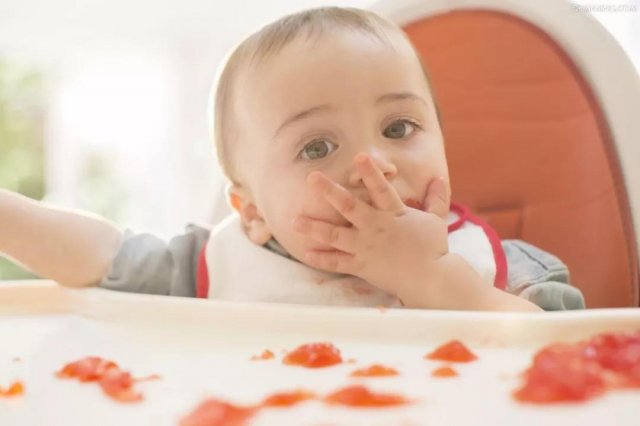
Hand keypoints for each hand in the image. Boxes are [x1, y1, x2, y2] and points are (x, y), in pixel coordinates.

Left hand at [293, 153, 449, 298]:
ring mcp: (366, 247)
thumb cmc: (434, 250)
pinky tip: (306, 253)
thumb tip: (440, 178)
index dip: (370, 173)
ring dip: (314, 227)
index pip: (381, 188)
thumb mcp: (436, 221)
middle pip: (349, 206)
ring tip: (295, 221)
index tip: (359, 156)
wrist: (430, 280)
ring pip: (335, 235)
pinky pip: (338, 263)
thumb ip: (436, 199)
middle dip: (329, 191)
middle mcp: (376, 227)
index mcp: (394, 213)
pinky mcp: (362, 266)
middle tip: (312, 178)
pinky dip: (322, 259)